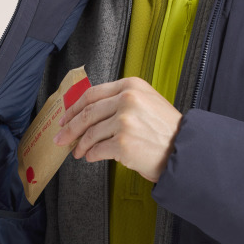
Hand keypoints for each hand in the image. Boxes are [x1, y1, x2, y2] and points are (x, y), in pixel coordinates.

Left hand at [53, 76, 182, 182]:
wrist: (183, 150)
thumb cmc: (164, 130)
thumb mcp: (146, 103)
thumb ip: (120, 101)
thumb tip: (88, 113)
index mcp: (131, 86)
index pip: (92, 94)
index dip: (73, 108)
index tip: (64, 118)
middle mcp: (127, 100)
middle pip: (87, 114)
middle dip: (69, 128)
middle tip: (60, 138)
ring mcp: (125, 121)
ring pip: (90, 134)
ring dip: (80, 145)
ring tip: (78, 152)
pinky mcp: (123, 143)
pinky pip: (97, 150)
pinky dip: (91, 155)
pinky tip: (91, 157)